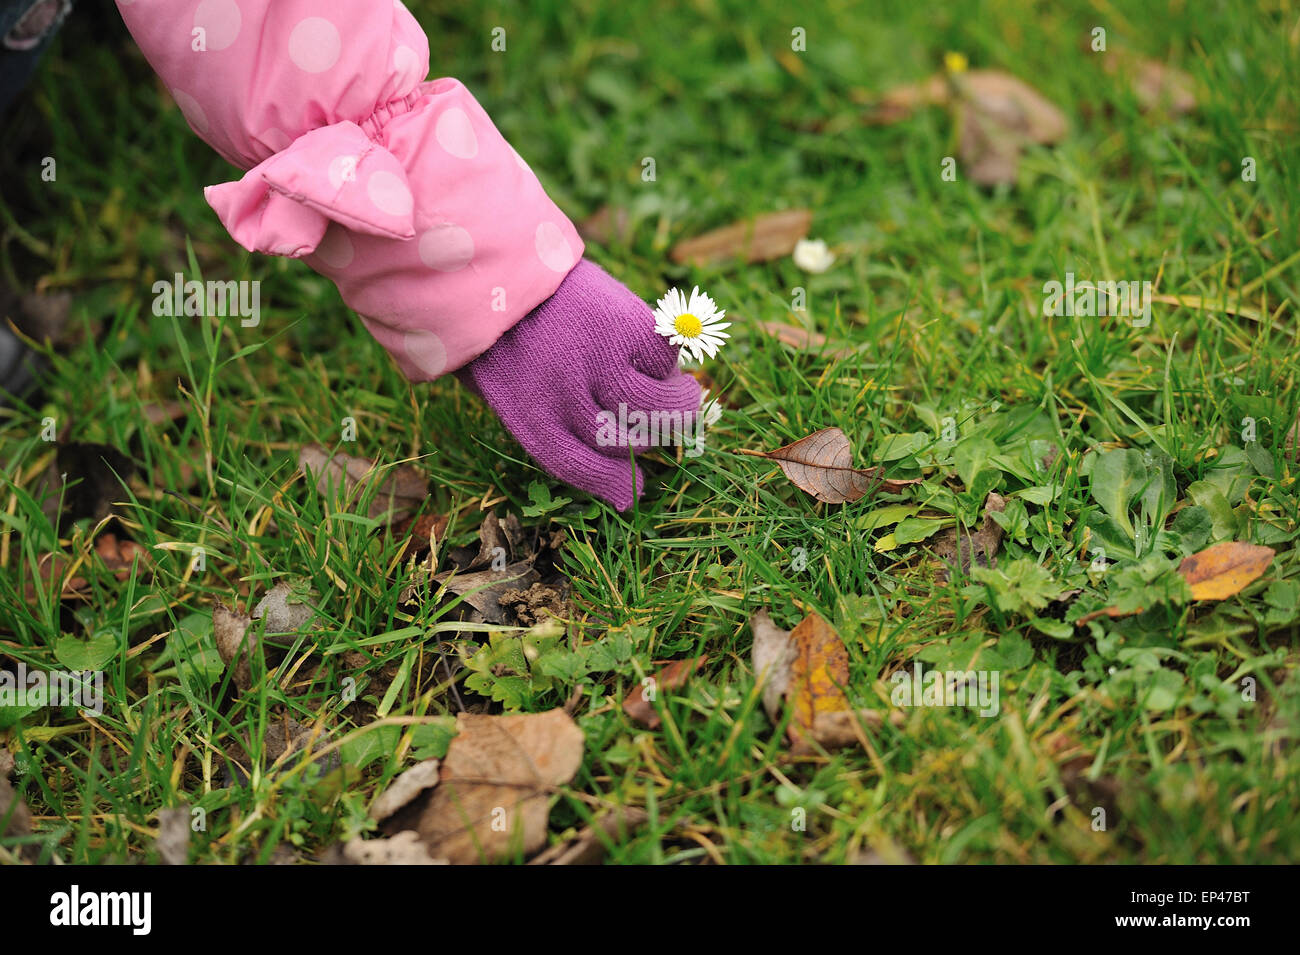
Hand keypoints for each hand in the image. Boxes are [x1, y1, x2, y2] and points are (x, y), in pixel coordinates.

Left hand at [460, 260, 702, 510]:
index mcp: (540, 428)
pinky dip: (667, 359)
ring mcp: (605, 365)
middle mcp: (575, 403)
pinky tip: (656, 352)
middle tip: (663, 423)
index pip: (590, 472)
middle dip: (653, 438)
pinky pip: (667, 360)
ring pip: (665, 409)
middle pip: (635, 443)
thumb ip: (557, 429)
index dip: (618, 485)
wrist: (500, 270)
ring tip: (682, 393)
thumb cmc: (505, 340)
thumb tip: (618, 467)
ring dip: (680, 404)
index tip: (635, 490)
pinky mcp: (630, 330)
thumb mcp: (515, 396)